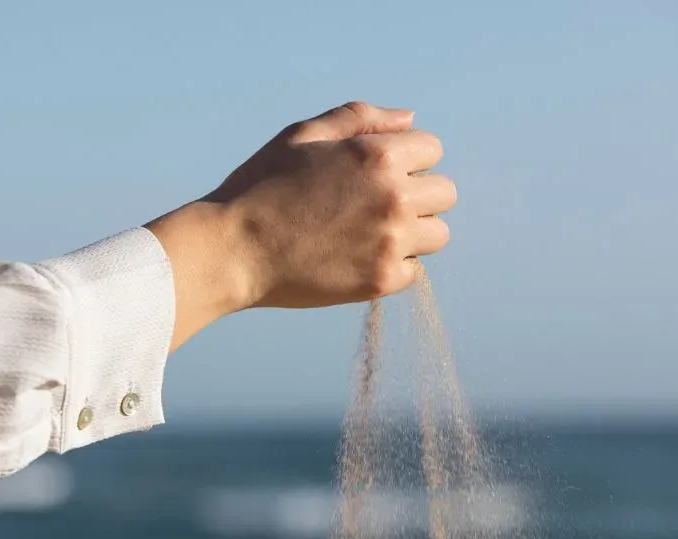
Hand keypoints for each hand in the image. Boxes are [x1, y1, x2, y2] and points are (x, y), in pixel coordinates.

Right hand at [146, 102, 456, 348]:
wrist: (233, 250)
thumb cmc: (262, 187)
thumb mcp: (303, 135)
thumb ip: (360, 119)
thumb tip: (409, 119)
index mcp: (379, 156)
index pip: (432, 150)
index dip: (405, 158)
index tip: (374, 174)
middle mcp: (394, 198)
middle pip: (444, 193)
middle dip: (416, 194)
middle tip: (372, 205)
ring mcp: (391, 243)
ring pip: (437, 234)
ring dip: (412, 232)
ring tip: (367, 233)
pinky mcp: (381, 281)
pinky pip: (414, 271)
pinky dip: (392, 265)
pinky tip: (356, 258)